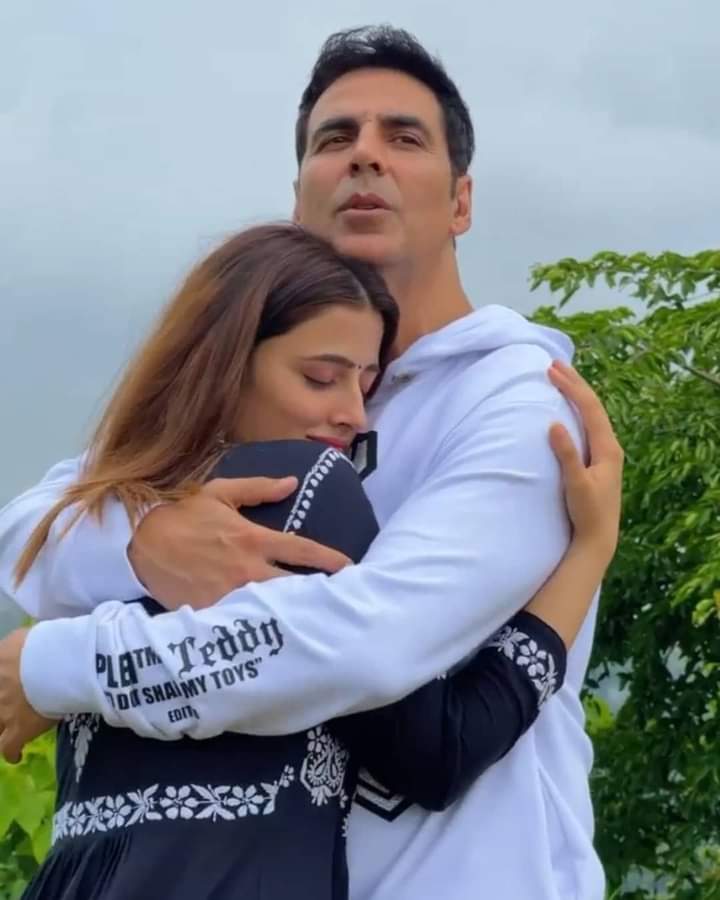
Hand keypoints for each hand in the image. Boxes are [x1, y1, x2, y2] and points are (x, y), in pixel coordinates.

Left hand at [0, 628, 55, 763]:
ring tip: (7, 731)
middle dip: (2, 708)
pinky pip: (8, 748)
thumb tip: (14, 653)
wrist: (59, 663)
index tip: (6, 685)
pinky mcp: (18, 730)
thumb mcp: (22, 637)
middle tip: (10, 707)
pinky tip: (16, 755)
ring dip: (1, 728)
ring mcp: (3, 713)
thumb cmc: (44, 643)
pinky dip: (11, 752)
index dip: (2, 685)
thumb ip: (12, 648)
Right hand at [129, 476, 351, 609]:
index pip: (301, 549)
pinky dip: (259, 626)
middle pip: (295, 586)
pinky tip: (274, 635)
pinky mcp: (213, 611)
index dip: (329, 559)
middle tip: (339, 601)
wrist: (139, 541)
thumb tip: (293, 483)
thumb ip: (259, 488)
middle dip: (317, 593)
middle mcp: (248, 568)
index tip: (349, 567)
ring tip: (316, 620)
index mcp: (253, 538)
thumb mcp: (220, 493)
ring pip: (273, 607)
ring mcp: (231, 592)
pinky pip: (242, 622)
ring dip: (293, 612)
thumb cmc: (181, 514)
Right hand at [547, 360, 623, 559]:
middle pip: (592, 406)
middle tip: (554, 365)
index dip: (572, 388)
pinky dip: (575, 411)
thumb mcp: (575, 485)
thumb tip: (553, 425)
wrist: (598, 538)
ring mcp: (604, 453)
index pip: (589, 409)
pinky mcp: (596, 461)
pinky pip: (587, 425)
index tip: (552, 371)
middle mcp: (609, 446)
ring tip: (560, 379)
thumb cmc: (587, 513)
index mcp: (607, 448)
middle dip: (574, 384)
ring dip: (575, 395)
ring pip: (590, 415)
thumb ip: (566, 455)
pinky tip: (566, 409)